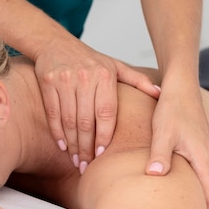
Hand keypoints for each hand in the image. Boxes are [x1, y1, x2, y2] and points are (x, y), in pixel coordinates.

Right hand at [34, 38, 160, 171]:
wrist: (55, 42)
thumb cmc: (87, 58)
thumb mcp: (114, 65)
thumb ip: (137, 79)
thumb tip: (160, 94)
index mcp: (105, 75)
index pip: (106, 113)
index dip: (104, 136)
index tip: (101, 154)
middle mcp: (85, 77)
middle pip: (86, 120)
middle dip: (86, 147)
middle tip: (86, 165)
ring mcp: (65, 79)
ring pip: (69, 119)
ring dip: (72, 144)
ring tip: (76, 160)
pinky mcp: (48, 82)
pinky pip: (53, 113)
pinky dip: (57, 132)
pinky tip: (63, 145)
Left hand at [145, 82, 208, 208]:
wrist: (182, 90)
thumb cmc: (172, 110)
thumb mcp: (162, 132)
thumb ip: (159, 154)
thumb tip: (154, 174)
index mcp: (204, 160)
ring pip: (206, 184)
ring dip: (197, 197)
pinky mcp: (203, 151)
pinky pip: (202, 175)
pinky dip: (196, 185)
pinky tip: (181, 190)